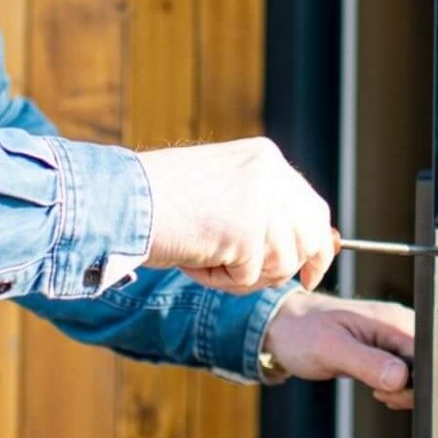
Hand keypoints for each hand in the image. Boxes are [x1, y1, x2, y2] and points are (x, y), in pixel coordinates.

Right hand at [140, 138, 338, 294]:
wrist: (120, 200)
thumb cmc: (159, 200)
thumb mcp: (224, 192)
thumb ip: (262, 209)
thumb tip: (305, 248)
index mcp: (266, 158)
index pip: (313, 208)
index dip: (316, 247)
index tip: (310, 275)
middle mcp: (271, 173)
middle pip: (309, 239)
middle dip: (285, 268)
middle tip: (248, 277)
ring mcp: (261, 200)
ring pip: (279, 265)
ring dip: (241, 274)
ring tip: (203, 255)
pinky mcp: (246, 231)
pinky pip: (248, 278)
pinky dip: (219, 279)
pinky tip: (194, 258)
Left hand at [260, 292, 415, 410]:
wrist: (284, 327)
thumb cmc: (302, 331)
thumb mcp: (332, 349)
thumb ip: (367, 362)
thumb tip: (399, 377)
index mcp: (391, 321)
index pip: (428, 353)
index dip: (419, 379)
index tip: (394, 390)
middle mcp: (397, 326)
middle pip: (428, 364)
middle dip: (410, 388)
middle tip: (379, 391)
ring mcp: (392, 339)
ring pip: (417, 372)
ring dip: (402, 389)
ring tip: (375, 388)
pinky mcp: (385, 351)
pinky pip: (404, 374)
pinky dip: (395, 387)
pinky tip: (378, 388)